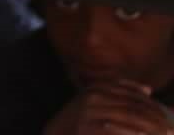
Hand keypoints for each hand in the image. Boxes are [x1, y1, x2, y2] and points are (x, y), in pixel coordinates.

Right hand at [44, 79, 173, 134]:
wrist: (56, 133)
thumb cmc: (79, 119)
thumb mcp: (93, 100)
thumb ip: (116, 92)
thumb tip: (148, 90)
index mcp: (96, 87)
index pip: (130, 93)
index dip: (150, 103)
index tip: (166, 112)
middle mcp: (93, 96)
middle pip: (132, 105)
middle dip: (155, 116)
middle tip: (171, 126)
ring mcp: (91, 112)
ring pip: (129, 117)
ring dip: (151, 126)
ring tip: (165, 133)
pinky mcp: (90, 127)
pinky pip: (118, 130)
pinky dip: (135, 133)